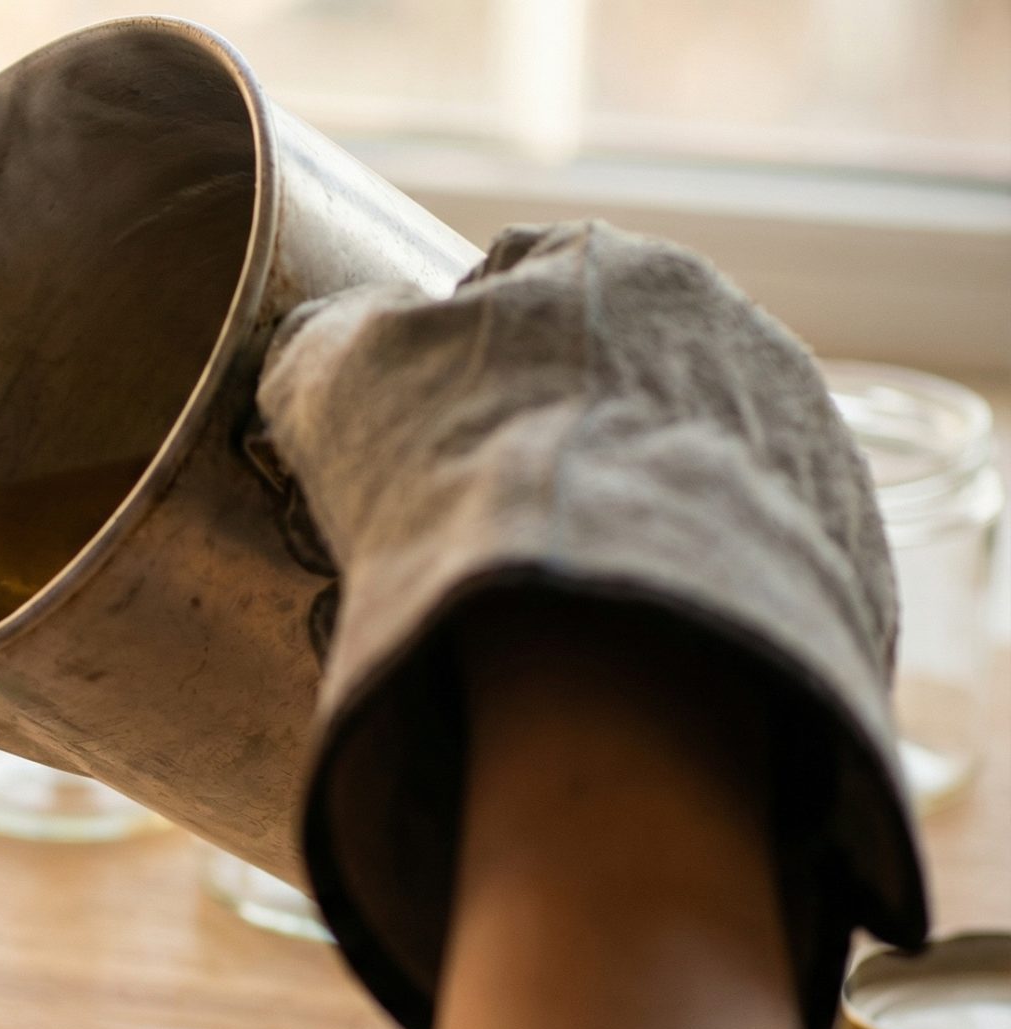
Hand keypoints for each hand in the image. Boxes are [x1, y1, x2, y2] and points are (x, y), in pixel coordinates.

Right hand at [252, 219, 922, 1028]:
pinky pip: (733, 546)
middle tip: (478, 514)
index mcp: (611, 262)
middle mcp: (726, 326)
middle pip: (608, 367)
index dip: (450, 345)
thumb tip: (334, 342)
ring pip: (673, 455)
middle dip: (548, 424)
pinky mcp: (838, 543)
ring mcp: (796, 434)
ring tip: (549, 591)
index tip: (415, 423)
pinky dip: (681, 577)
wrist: (607, 631)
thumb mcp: (332, 378)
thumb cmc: (456, 479)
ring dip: (619, 499)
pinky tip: (625, 631)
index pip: (516, 274)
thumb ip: (326, 336)